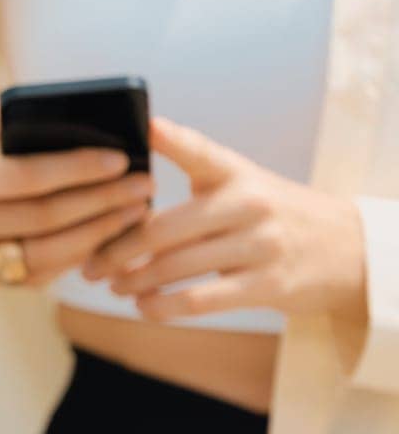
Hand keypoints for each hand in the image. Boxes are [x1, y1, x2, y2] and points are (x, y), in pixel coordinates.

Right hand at [0, 79, 152, 282]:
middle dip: (102, 207)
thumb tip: (69, 135)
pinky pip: (20, 272)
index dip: (83, 171)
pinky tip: (93, 238)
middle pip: (44, 224)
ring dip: (91, 240)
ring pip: (39, 259)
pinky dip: (60, 260)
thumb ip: (7, 121)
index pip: (32, 182)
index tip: (124, 158)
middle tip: (145, 188)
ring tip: (130, 216)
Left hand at [84, 118, 367, 321]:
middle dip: (117, 251)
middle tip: (90, 265)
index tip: (143, 126)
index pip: (200, 150)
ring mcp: (260, 244)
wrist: (343, 247)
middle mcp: (249, 204)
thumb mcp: (239, 180)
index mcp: (236, 173)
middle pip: (164, 228)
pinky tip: (144, 307)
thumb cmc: (268, 212)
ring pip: (177, 267)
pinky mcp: (267, 284)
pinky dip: (162, 307)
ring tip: (112, 287)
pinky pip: (200, 300)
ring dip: (134, 282)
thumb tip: (126, 161)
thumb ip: (191, 167)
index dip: (171, 137)